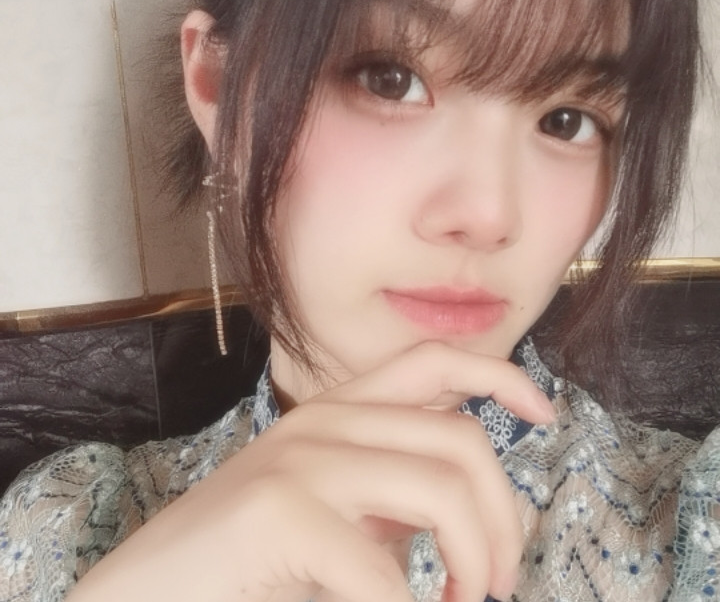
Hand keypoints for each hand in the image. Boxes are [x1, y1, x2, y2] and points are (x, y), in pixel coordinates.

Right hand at [67, 342, 554, 601]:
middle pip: (461, 440)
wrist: (147, 594)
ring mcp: (300, 458)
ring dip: (476, 561)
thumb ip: (399, 500)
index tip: (547, 413)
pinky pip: (381, 570)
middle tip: (495, 586)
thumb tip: (487, 513)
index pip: (430, 360)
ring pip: (441, 489)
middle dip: (504, 519)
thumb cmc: (252, 562)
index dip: (498, 375)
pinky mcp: (278, 509)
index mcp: (338, 412)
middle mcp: (323, 419)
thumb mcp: (339, 518)